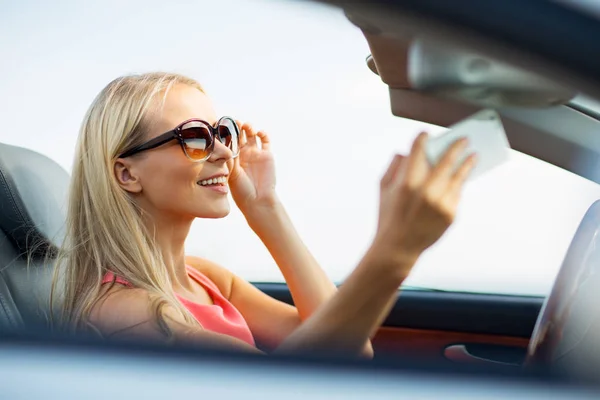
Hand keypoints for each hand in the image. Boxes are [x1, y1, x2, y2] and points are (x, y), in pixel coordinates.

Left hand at [229, 121, 277, 214]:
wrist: (258, 200)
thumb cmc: (241, 190)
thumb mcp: (231, 174)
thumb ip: (228, 160)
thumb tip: (221, 146)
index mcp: (232, 157)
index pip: (228, 139)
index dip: (225, 131)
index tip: (221, 124)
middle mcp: (243, 153)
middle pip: (239, 134)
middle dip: (236, 126)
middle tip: (233, 121)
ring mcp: (255, 153)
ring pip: (251, 134)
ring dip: (248, 127)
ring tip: (245, 126)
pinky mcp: (267, 154)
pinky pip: (265, 140)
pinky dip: (263, 133)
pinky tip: (258, 133)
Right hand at [371, 132, 475, 264]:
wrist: (398, 247)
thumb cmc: (388, 215)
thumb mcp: (383, 189)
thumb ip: (394, 167)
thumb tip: (407, 152)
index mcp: (407, 182)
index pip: (418, 151)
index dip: (422, 139)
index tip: (426, 134)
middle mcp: (427, 191)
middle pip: (446, 161)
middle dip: (456, 147)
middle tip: (464, 139)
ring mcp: (441, 203)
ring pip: (458, 177)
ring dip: (467, 164)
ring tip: (473, 156)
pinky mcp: (450, 214)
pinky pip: (458, 193)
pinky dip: (460, 184)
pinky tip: (463, 177)